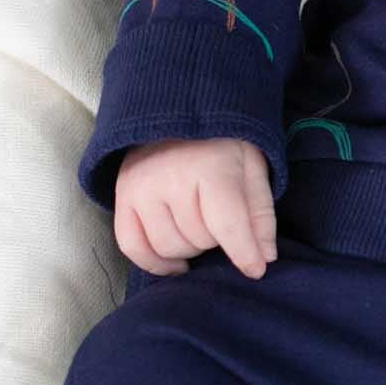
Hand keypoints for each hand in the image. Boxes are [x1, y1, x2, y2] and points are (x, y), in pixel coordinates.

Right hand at [114, 137, 277, 279]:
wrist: (176, 113)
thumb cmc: (222, 144)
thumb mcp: (253, 168)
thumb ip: (260, 213)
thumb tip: (265, 258)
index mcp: (211, 165)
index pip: (227, 224)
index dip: (244, 253)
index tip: (255, 271)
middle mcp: (171, 177)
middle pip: (199, 239)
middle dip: (216, 239)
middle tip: (219, 218)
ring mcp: (141, 187)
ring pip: (168, 247)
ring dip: (189, 248)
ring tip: (198, 227)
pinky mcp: (121, 196)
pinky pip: (132, 247)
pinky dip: (154, 263)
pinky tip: (175, 262)